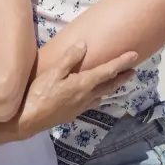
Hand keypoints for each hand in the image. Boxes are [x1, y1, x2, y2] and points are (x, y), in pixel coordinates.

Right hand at [15, 43, 137, 138]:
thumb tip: (84, 44)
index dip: (122, 62)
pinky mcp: (73, 114)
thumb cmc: (39, 94)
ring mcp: (80, 107)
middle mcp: (87, 96)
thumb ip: (69, 58)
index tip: (135, 55)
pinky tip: (94, 96)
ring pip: (101, 95)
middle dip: (122, 77)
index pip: (108, 71)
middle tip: (134, 71)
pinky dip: (98, 96)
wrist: (29, 120)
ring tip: (116, 82)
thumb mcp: (53, 72)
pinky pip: (91, 103)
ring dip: (111, 88)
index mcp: (83, 84)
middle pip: (109, 86)